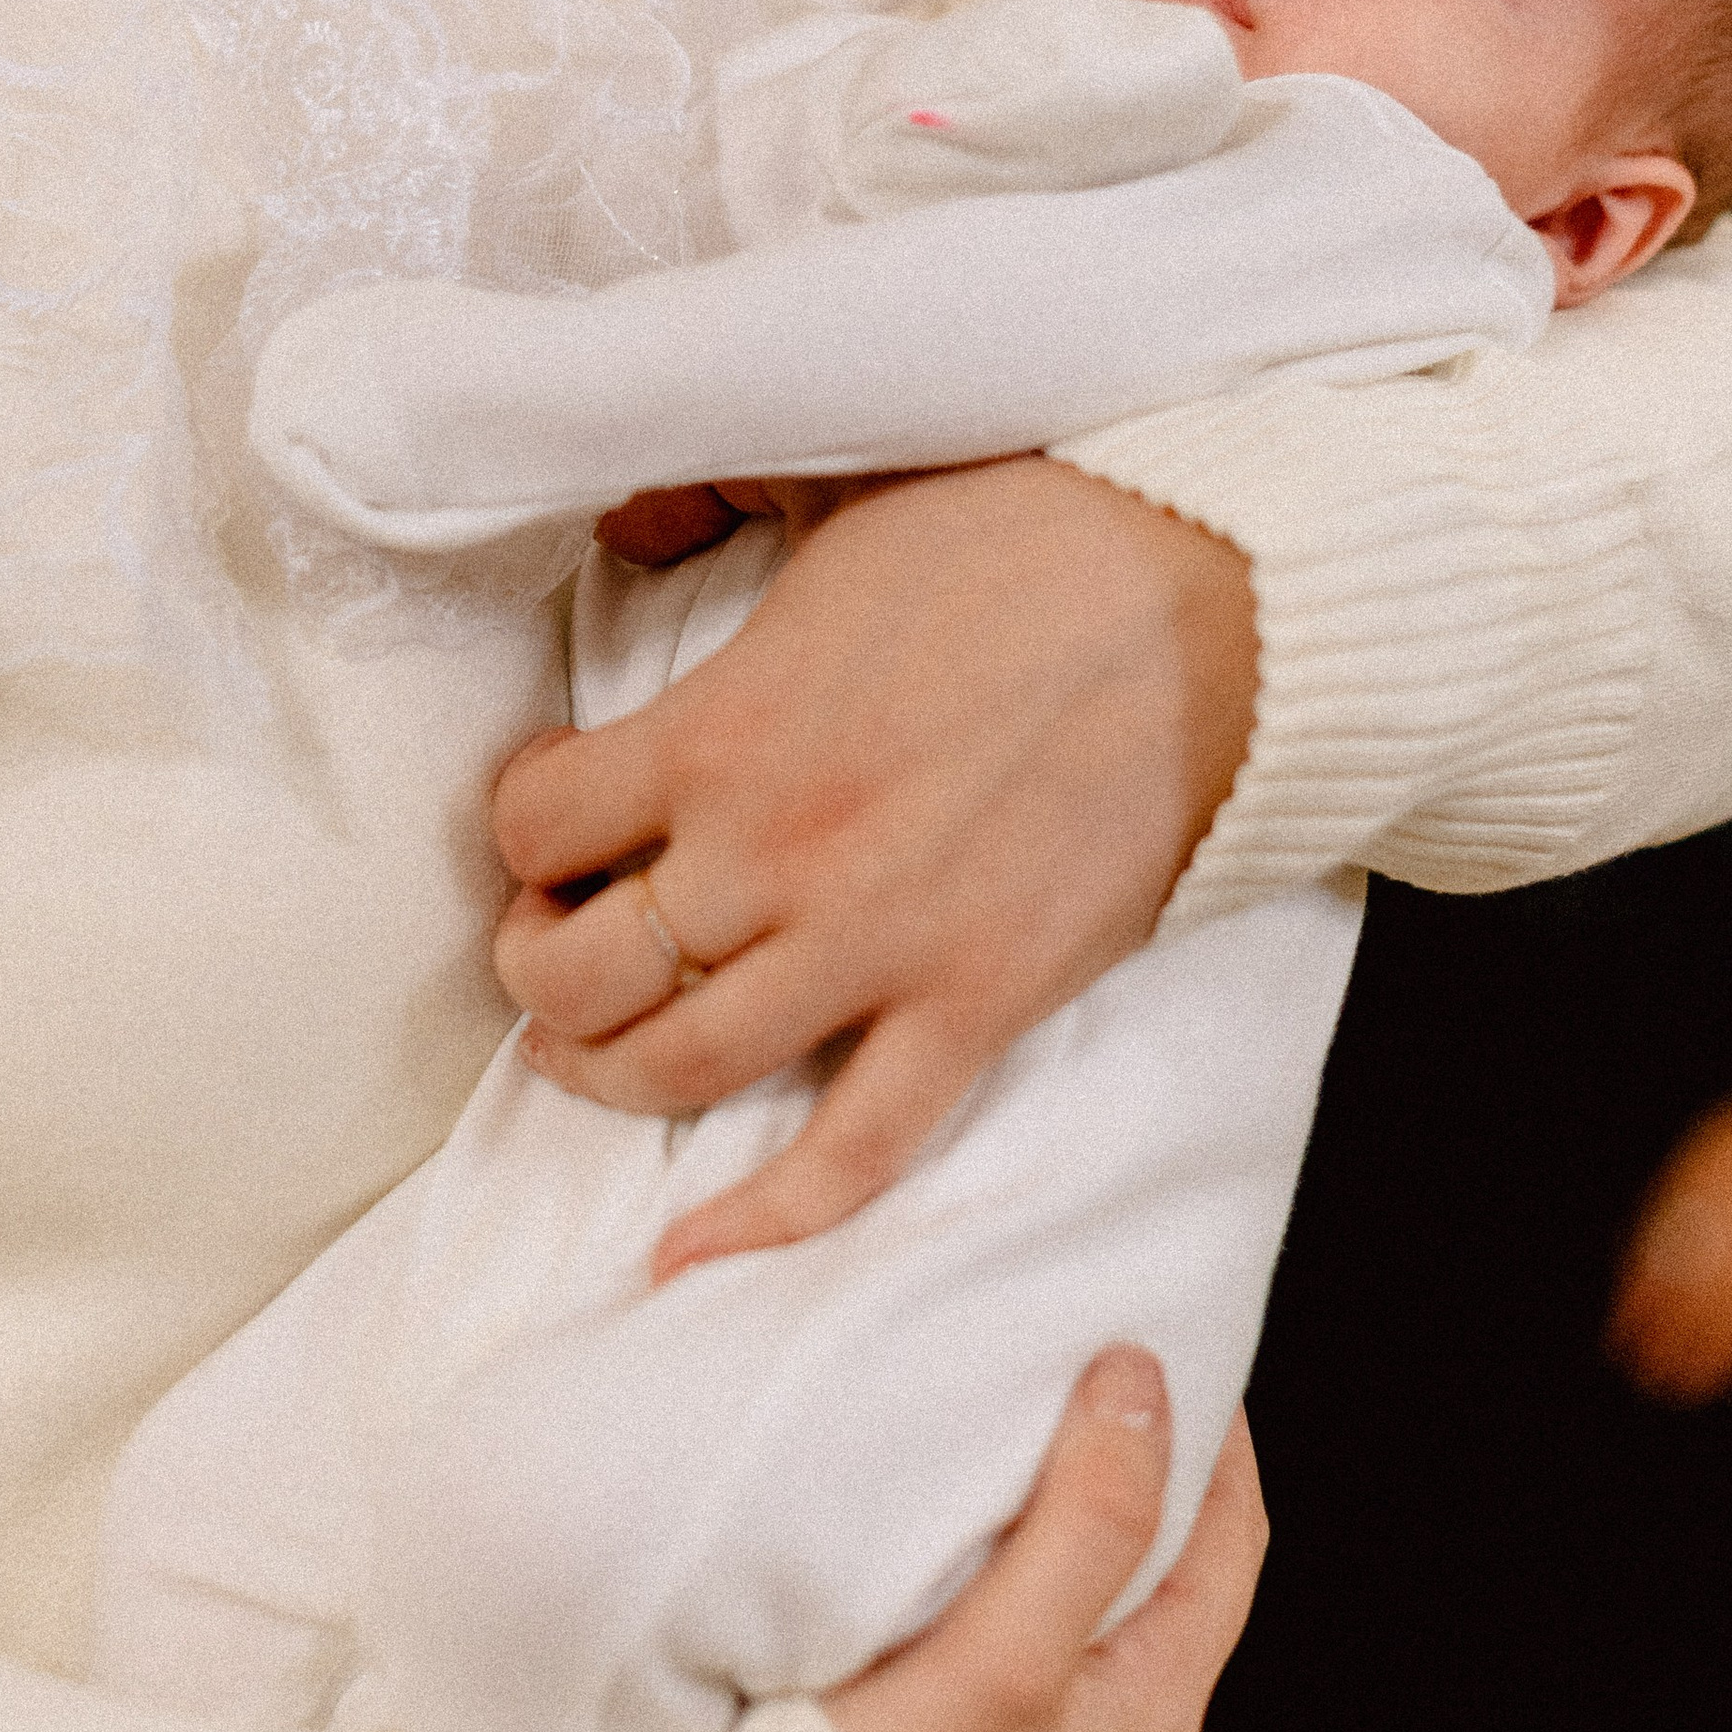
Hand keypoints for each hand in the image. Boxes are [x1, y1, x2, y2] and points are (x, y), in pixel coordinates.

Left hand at [492, 458, 1257, 1271]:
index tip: (546, 812)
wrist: (1213, 602)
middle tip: (551, 938)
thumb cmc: (1023, 530)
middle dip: (536, 963)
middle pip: (581, 966)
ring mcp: (875, 948)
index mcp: (721, 730)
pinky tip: (688, 1251)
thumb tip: (619, 521)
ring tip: (584, 1052)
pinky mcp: (975, 1006)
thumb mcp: (834, 480)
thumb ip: (705, 496)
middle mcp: (773, 857)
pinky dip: (768, 1216)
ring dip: (604, 1073)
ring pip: (681, 1066)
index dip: (518, 824)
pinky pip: (855, 1150)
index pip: (536, 823)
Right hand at [826, 1355, 1266, 1731]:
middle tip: (1075, 1350)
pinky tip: (911, 1526)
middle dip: (1127, 1456)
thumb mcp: (1009, 1663)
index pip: (1227, 1542)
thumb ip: (1086, 1526)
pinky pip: (988, 1637)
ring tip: (991, 1413)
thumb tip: (1142, 1386)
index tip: (1175, 1337)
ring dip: (1044, 1506)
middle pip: (1152, 1565)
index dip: (1216, 1436)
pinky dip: (974, 1560)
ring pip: (1066, 1600)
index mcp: (1144, 1719)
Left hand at [1604, 1071, 1731, 1400]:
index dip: (1636, 1323)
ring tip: (1700, 1390)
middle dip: (1672, 1358)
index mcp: (1700, 1220)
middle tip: (1653, 1385)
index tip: (1618, 1348)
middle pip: (1700, 1320)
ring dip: (1721, 1370)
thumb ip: (1659, 1222)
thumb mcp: (1687, 1172)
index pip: (1659, 1287)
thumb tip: (1627, 1271)